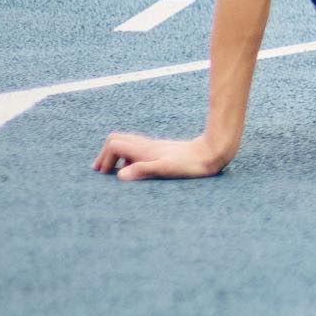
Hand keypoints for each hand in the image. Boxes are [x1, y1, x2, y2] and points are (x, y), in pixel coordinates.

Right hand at [91, 132, 230, 180]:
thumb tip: (120, 175)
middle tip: (102, 170)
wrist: (213, 153)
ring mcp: (155, 147)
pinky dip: (130, 157)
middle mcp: (147, 145)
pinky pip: (139, 149)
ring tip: (114, 171)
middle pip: (117, 139)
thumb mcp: (166, 169)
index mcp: (144, 149)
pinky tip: (136, 169)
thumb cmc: (191, 164)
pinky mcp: (164, 150)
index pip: (113, 144)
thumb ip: (143, 170)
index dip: (105, 158)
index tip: (105, 174)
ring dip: (117, 155)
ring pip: (128, 143)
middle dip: (106, 154)